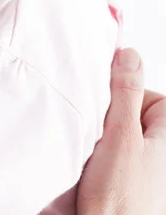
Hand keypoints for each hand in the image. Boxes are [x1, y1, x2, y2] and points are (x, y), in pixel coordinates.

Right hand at [77, 48, 165, 214]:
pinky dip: (104, 164)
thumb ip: (125, 93)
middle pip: (133, 116)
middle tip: (98, 144)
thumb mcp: (121, 137)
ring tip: (96, 165)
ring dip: (104, 145)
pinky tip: (97, 178)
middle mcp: (164, 152)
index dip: (121, 101)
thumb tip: (129, 55)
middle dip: (110, 124)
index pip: (147, 94)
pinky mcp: (137, 186)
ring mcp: (152, 171)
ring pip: (122, 139)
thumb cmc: (121, 204)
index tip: (104, 114)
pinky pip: (118, 160)